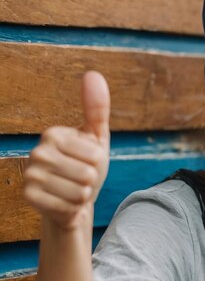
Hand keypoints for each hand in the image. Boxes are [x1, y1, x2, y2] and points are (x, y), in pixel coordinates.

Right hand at [23, 71, 110, 230]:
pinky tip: (65, 202)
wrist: (72, 198)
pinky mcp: (30, 197)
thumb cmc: (87, 165)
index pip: (96, 154)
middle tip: (81, 179)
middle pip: (88, 174)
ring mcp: (31, 175)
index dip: (98, 162)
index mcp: (53, 134)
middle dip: (91, 181)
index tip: (86, 161)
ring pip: (80, 192)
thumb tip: (93, 73)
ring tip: (74, 189)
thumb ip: (96, 108)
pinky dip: (73, 207)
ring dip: (83, 195)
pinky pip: (68, 206)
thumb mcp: (97, 137)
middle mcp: (37, 152)